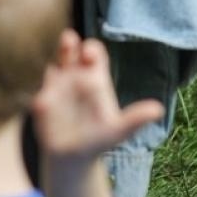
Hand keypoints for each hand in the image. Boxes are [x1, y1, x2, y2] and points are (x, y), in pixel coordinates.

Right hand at [32, 31, 163, 161]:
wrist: (73, 157)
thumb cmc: (99, 139)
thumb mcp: (118, 130)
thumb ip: (135, 118)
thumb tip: (158, 110)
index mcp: (96, 79)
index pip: (95, 56)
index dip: (93, 51)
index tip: (90, 54)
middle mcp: (76, 77)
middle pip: (73, 53)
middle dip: (70, 46)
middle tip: (70, 40)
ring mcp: (58, 86)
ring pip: (55, 64)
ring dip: (55, 56)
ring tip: (54, 50)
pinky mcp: (42, 100)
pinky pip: (39, 87)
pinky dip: (38, 83)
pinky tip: (37, 79)